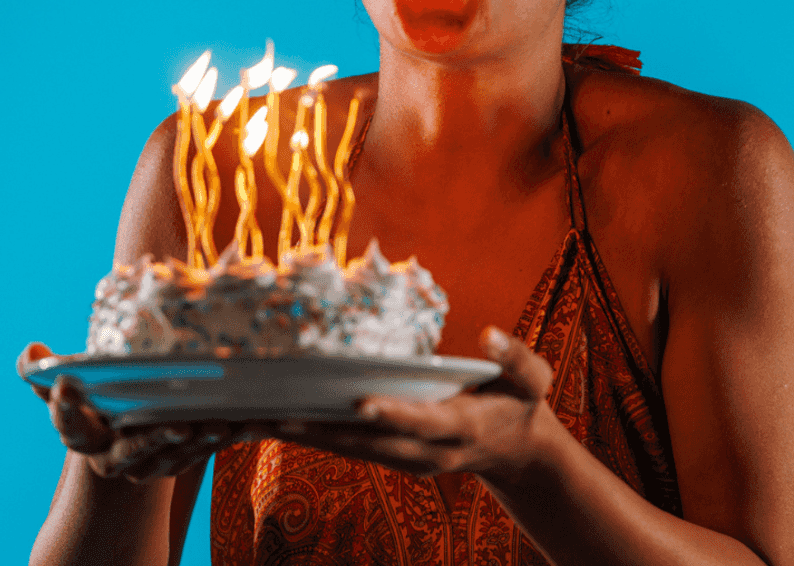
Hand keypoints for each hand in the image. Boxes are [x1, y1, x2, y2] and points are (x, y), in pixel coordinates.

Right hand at [17, 342, 265, 482]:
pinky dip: (226, 437)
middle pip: (132, 449)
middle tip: (176, 423)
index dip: (66, 406)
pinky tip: (247, 420)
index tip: (66, 385)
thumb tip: (30, 354)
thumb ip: (43, 373)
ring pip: (175, 455)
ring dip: (198, 442)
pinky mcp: (183, 458)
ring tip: (217, 424)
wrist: (122, 440)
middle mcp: (114, 457)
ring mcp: (151, 461)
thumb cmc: (94, 403)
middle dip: (154, 437)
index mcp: (81, 435)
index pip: (68, 424)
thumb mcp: (67, 387)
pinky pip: (205, 450)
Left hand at [267, 327, 558, 482]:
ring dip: (308, 437)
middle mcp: (429, 451)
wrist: (516, 452)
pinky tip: (281, 421)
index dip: (394, 414)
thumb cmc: (521, 405)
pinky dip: (317, 437)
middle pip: (371, 445)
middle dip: (324, 433)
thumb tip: (490, 333)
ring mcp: (409, 461)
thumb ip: (517, 357)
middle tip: (278, 417)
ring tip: (260, 419)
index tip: (361, 403)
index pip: (423, 421)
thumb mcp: (534, 380)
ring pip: (353, 451)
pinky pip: (351, 449)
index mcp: (462, 426)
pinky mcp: (394, 458)